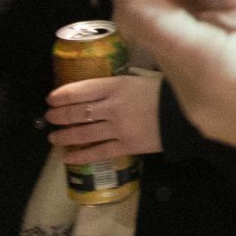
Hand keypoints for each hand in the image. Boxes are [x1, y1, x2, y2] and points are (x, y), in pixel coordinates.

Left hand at [44, 73, 162, 166]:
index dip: (62, 95)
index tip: (51, 99)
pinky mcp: (127, 145)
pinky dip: (80, 155)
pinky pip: (98, 152)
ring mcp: (118, 128)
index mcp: (117, 85)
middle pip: (78, 111)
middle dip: (59, 115)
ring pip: (83, 133)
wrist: (187, 116)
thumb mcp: (141, 79)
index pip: (81, 89)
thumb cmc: (167, 93)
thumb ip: (120, 84)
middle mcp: (113, 106)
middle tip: (49, 117)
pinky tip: (68, 157)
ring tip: (54, 137)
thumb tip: (101, 87)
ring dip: (64, 135)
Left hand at [105, 0, 235, 222]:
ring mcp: (206, 114)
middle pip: (152, 29)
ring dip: (183, 10)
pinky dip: (201, 35)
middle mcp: (194, 95)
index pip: (141, 10)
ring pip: (172, 47)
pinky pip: (193, 68)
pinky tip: (235, 16)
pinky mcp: (220, 122)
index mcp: (211, 66)